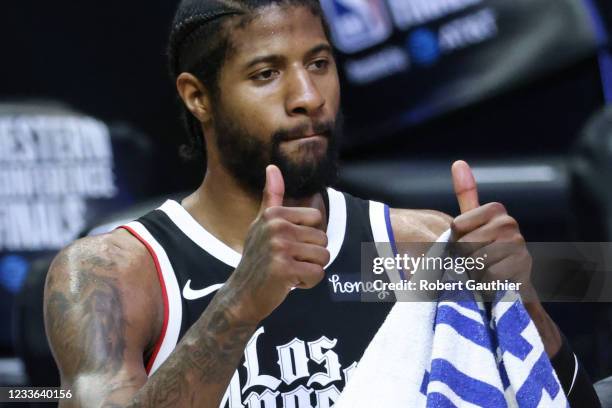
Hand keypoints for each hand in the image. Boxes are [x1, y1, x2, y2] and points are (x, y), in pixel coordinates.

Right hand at [225, 165, 328, 323]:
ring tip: (290, 271)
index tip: (289, 246)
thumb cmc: (256, 258)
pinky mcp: (284, 270)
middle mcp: (276, 227)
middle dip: (311, 255)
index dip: (308, 236)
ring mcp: (279, 248)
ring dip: (311, 269)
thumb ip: (272, 197)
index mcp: (274, 214)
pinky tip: (290, 283)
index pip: (317, 218)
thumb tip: (272, 166)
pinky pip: (317, 274)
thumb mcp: (261, 224)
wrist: (241, 294)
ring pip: (323, 256)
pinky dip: (308, 283)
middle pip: (323, 238)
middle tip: (288, 262)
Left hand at [450, 160, 532, 291]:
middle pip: (465, 244)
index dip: (456, 241)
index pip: (457, 227)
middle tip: (476, 260)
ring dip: (474, 272)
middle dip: (464, 257)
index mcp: (496, 210)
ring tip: (484, 270)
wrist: (508, 283)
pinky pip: (488, 276)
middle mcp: (510, 224)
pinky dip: (485, 283)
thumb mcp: (473, 223)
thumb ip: (466, 194)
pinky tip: (493, 281)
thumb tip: (458, 163)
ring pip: (476, 260)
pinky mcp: (522, 268)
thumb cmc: (485, 251)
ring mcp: (518, 245)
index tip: (468, 243)